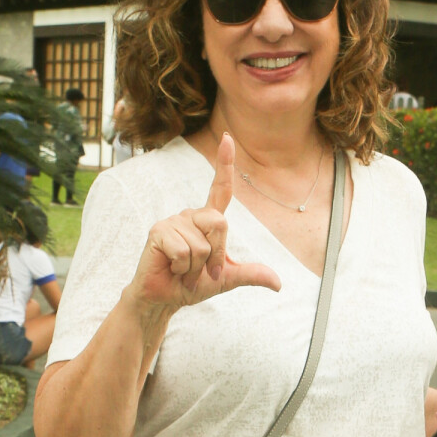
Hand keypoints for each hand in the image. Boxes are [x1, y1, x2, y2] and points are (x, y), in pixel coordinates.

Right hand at [125, 133, 279, 337]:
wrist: (164, 298)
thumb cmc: (191, 284)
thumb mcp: (226, 279)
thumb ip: (251, 275)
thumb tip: (278, 284)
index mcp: (207, 221)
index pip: (220, 189)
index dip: (225, 164)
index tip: (227, 138)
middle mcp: (191, 215)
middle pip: (220, 224)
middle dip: (216, 256)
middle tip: (202, 271)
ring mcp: (174, 221)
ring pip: (201, 244)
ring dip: (196, 267)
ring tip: (183, 270)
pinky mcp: (158, 231)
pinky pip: (183, 250)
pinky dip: (182, 268)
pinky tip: (172, 268)